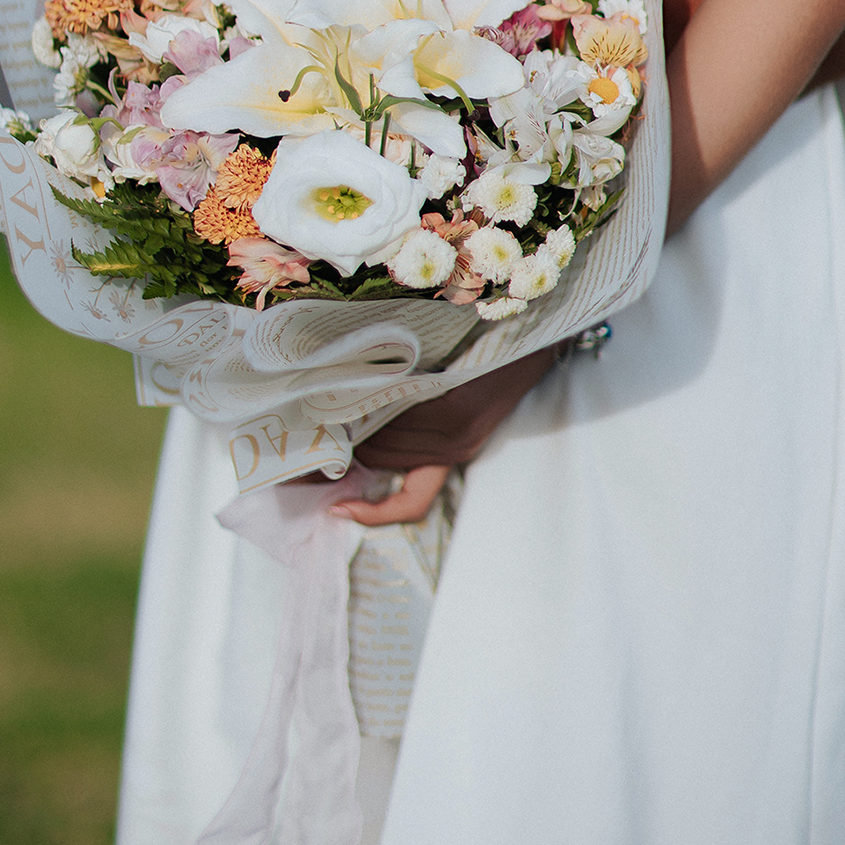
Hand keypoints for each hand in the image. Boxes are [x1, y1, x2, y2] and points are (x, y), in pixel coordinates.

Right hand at [334, 348, 556, 526]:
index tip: (336, 510)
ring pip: (386, 441)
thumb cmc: (493, 355)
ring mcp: (458, 434)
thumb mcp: (459, 394)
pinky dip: (377, 408)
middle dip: (341, 453)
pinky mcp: (458, 413)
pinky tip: (357, 396)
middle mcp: (454, 451)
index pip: (410, 500)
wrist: (541, 332)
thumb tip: (362, 413)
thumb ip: (417, 409)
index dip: (373, 513)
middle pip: (381, 461)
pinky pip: (404, 419)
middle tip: (303, 438)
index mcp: (454, 452)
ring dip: (350, 428)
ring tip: (317, 409)